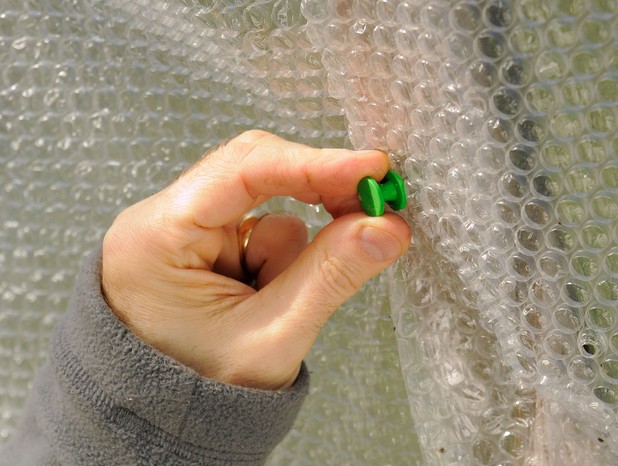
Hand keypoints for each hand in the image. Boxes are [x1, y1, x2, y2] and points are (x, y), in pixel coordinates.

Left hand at [101, 130, 410, 389]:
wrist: (172, 420)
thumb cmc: (202, 391)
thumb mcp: (273, 337)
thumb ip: (331, 276)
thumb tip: (387, 227)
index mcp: (156, 238)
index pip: (242, 170)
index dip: (313, 164)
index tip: (370, 170)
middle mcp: (162, 219)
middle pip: (254, 171)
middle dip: (315, 192)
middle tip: (371, 206)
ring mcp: (183, 227)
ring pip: (267, 204)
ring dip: (289, 250)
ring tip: (273, 303)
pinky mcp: (206, 240)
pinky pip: (263, 227)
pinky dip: (280, 257)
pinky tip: (264, 295)